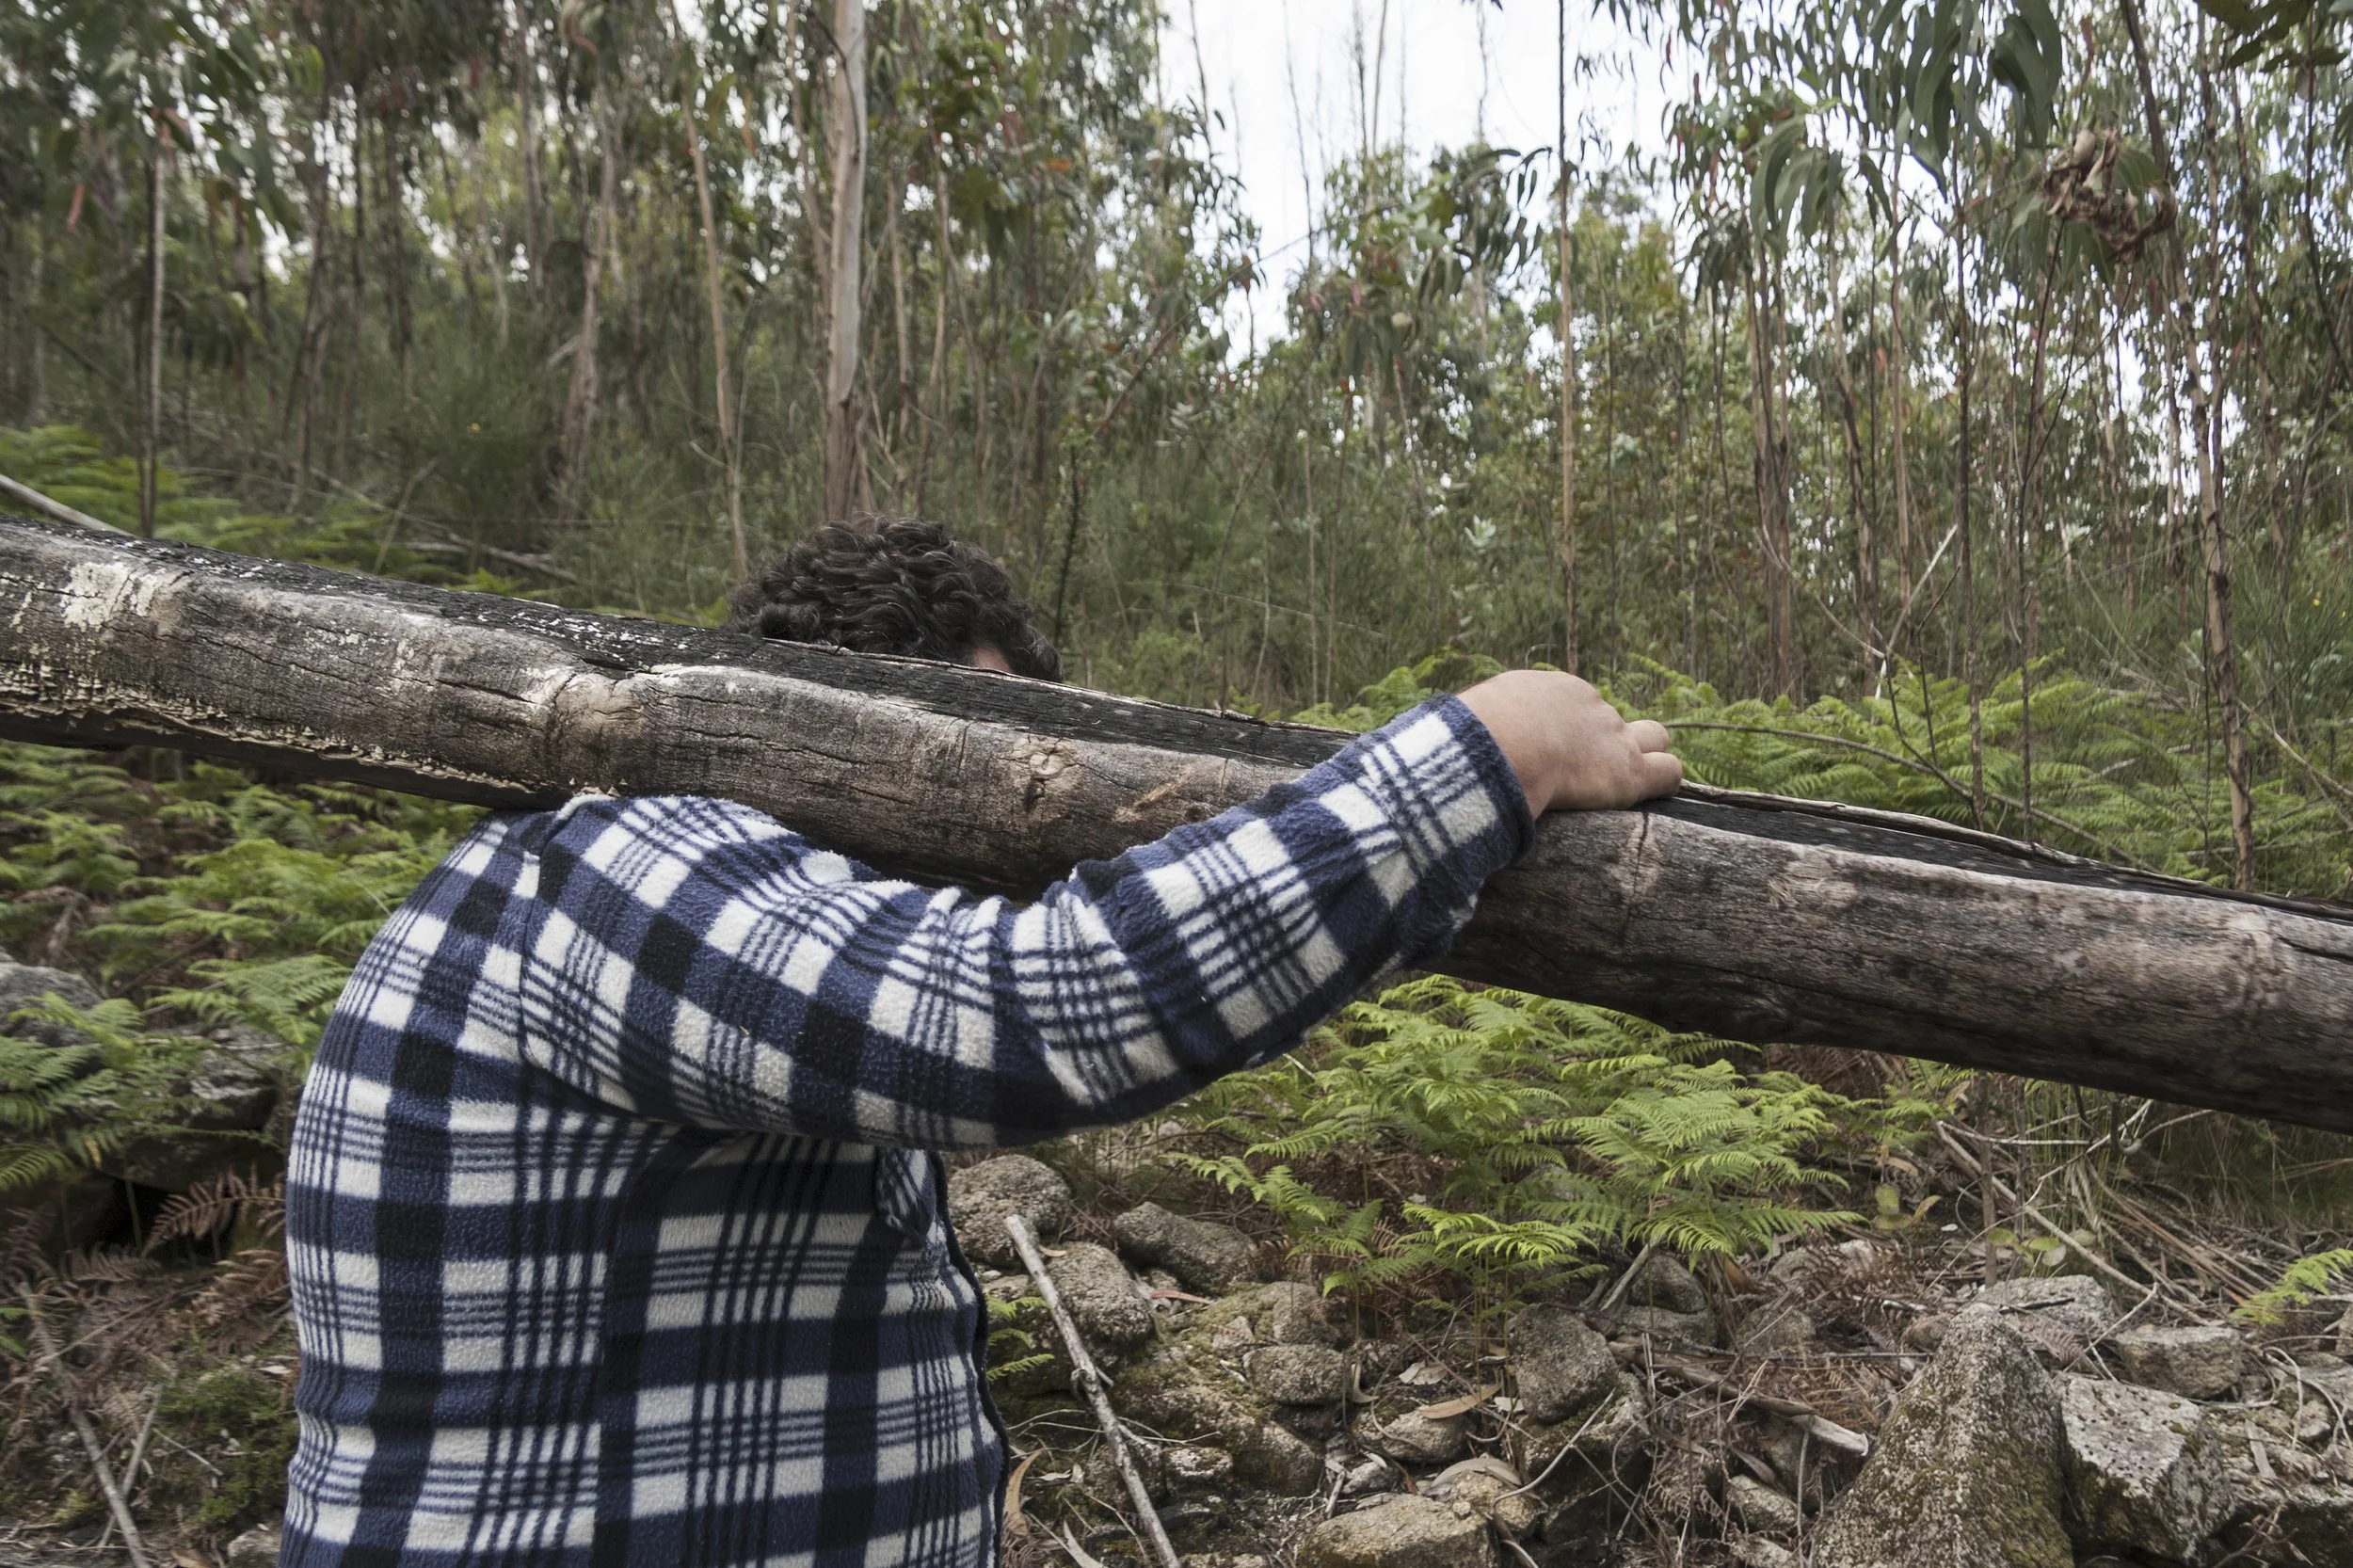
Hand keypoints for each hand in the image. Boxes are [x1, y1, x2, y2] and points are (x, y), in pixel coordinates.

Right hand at [1456, 670, 1681, 815]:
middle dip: (1607, 739)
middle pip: (1611, 718)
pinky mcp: (1629, 770)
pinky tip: (1654, 796)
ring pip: (1652, 736)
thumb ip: (1470, 732)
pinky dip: (1664, 781)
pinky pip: (1669, 770)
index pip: (1570, 707)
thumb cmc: (1468, 741)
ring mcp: (1613, 735)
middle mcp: (1588, 705)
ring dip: (1644, 755)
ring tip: (1628, 784)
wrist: (1498, 746)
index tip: (1547, 758)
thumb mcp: (1463, 724)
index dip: (1563, 735)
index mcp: (1547, 690)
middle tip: (1588, 770)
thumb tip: (1440, 748)